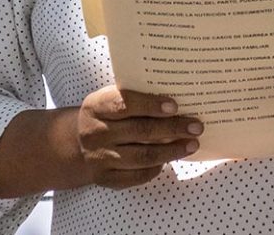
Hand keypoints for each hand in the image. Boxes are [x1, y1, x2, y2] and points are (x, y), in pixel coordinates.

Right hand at [77, 86, 203, 188]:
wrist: (77, 143)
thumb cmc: (107, 115)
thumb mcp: (112, 97)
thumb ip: (136, 96)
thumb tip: (178, 95)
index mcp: (96, 106)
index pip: (125, 104)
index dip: (151, 105)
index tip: (175, 106)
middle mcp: (94, 133)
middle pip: (139, 131)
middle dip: (172, 129)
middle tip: (196, 127)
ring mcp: (99, 158)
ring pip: (141, 156)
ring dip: (171, 151)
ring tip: (192, 145)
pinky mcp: (105, 178)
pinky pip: (136, 176)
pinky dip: (156, 168)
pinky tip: (170, 159)